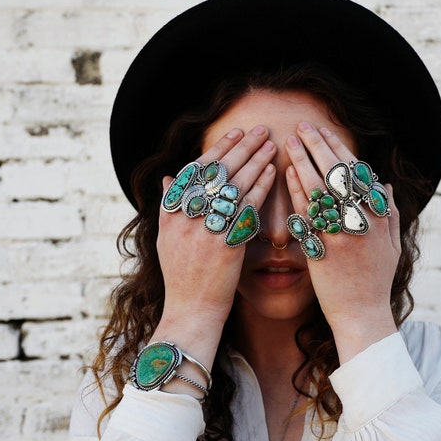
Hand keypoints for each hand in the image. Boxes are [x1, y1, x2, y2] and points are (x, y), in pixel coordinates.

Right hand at [150, 125, 276, 367]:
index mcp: (171, 213)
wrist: (191, 311)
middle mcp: (185, 218)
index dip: (219, 149)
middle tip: (261, 129)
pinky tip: (273, 172)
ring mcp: (205, 230)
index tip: (236, 132)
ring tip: (272, 144)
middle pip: (218, 172)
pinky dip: (260, 187)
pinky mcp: (226, 244)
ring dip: (256, 161)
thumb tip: (169, 176)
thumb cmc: (182, 277)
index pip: (197, 170)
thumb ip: (168, 206)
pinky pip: (247, 207)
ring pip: (235, 185)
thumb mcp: (166, 238)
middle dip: (242, 147)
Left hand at [285, 122, 399, 362]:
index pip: (358, 172)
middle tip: (303, 127)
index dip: (340, 149)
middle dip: (318, 146)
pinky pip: (307, 214)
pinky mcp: (321, 249)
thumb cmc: (376, 281)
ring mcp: (341, 235)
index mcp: (380, 217)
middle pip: (337, 174)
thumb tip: (386, 184)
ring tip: (288, 143)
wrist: (362, 315)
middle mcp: (362, 222)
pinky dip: (297, 192)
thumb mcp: (393, 245)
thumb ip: (391, 212)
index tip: (325, 132)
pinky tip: (287, 174)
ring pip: (320, 189)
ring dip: (303, 161)